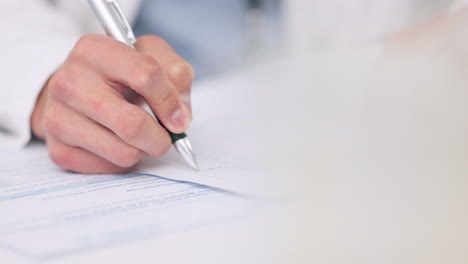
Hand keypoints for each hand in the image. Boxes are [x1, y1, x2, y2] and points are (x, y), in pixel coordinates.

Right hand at [30, 34, 193, 173]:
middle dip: (160, 137)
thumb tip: (179, 118)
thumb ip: (176, 75)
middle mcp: (68, 82)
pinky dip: (124, 161)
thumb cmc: (121, 73)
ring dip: (143, 150)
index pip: (146, 75)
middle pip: (133, 125)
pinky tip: (118, 142)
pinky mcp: (58, 150)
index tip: (179, 118)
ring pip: (124, 152)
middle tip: (164, 136)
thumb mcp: (152, 56)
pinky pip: (110, 168)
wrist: (78, 88)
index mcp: (94, 50)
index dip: (170, 101)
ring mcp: (57, 118)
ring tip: (138, 135)